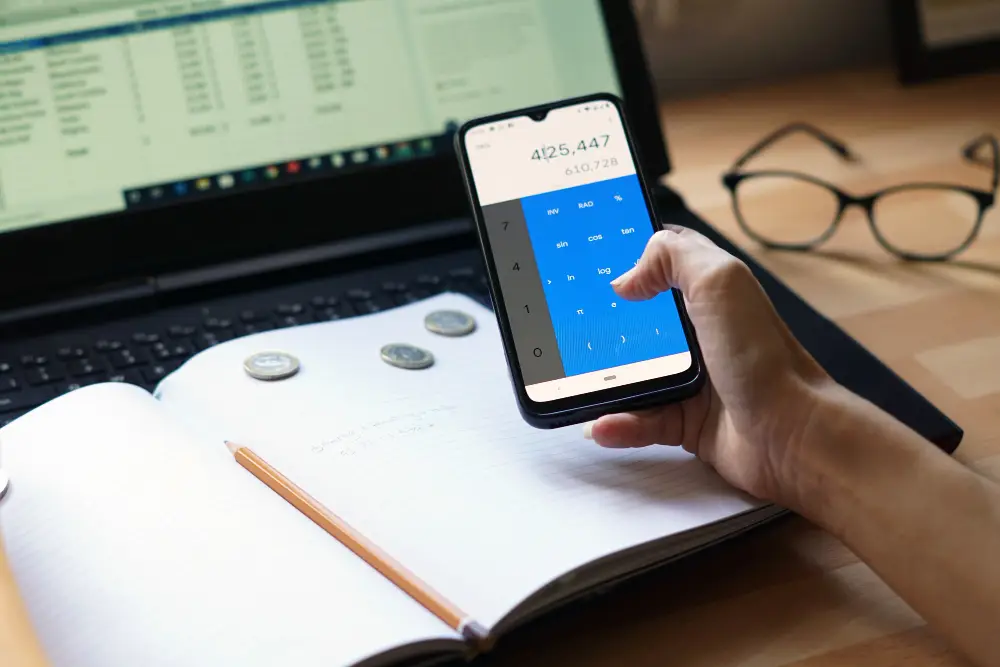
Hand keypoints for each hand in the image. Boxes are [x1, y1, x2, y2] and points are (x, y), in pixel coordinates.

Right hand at [585, 226, 830, 505]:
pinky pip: (641, 421)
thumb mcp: (720, 282)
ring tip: (574, 387)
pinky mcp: (687, 423)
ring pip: (633, 376)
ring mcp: (693, 380)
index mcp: (710, 293)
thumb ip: (673, 256)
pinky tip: (601, 425)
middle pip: (638, 323)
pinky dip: (619, 424)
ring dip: (603, 384)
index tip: (588, 264)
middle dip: (603, 326)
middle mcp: (701, 334)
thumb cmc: (764, 359)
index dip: (628, 260)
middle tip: (568, 329)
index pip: (663, 264)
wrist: (794, 437)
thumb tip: (627, 277)